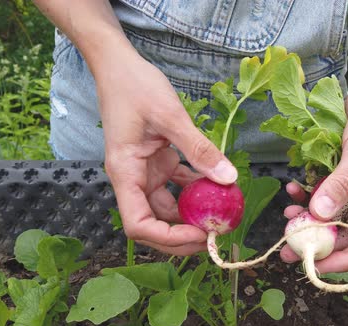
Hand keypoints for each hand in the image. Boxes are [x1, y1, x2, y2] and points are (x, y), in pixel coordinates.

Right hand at [96, 51, 237, 255]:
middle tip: (216, 234)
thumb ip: (199, 149)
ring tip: (221, 214)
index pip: (139, 225)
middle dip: (183, 235)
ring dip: (192, 214)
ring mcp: (145, 172)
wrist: (119, 66)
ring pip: (167, 207)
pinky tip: (216, 185)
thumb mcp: (170, 116)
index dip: (168, 238)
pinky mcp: (157, 162)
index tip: (199, 235)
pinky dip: (195, 189)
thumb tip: (228, 178)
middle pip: (154, 224)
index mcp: (125, 173)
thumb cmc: (134, 86)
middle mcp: (132, 179)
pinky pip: (176, 186)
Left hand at [280, 71, 347, 272]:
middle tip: (288, 247)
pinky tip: (292, 188)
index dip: (346, 259)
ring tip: (286, 214)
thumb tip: (319, 215)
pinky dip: (307, 193)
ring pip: (332, 216)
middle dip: (319, 240)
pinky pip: (323, 194)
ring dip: (309, 218)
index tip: (317, 263)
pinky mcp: (343, 176)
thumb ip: (341, 183)